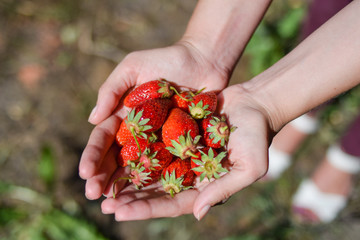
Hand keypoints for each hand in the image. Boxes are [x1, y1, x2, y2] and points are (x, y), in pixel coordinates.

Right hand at [79, 42, 231, 200]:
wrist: (203, 60)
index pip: (103, 139)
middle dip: (104, 177)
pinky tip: (149, 195)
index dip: (93, 156)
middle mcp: (139, 132)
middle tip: (94, 195)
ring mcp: (160, 140)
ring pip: (140, 167)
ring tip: (115, 203)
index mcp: (124, 115)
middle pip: (118, 159)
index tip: (85, 173)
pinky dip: (158, 180)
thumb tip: (92, 120)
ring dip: (126, 186)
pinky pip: (169, 164)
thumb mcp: (133, 66)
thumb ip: (111, 89)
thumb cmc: (166, 60)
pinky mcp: (182, 144)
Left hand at [93, 84, 273, 220]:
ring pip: (150, 170)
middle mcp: (189, 174)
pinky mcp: (177, 135)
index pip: (172, 204)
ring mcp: (182, 155)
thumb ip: (224, 189)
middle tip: (103, 203)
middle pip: (155, 191)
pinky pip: (153, 144)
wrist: (255, 104)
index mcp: (204, 187)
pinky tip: (116, 153)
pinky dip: (136, 150)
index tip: (119, 212)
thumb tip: (199, 213)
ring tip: (102, 184)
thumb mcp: (249, 167)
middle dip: (130, 198)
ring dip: (128, 178)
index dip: (146, 209)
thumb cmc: (258, 138)